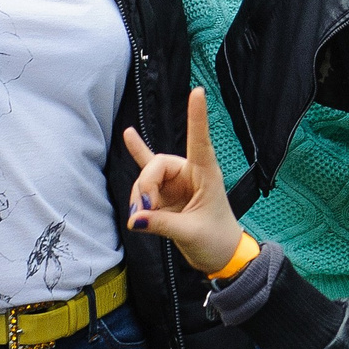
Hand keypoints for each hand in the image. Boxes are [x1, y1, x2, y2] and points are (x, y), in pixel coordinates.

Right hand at [126, 87, 246, 275]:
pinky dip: (138, 154)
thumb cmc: (215, 240)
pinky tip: (128, 135)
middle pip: (157, 165)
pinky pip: (148, 171)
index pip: (200, 140)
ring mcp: (177, 181)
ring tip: (142, 216)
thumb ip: (161, 223)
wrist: (220, 255)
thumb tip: (135, 218)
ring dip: (140, 195)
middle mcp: (191, 172)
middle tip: (145, 211)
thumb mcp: (190, 233)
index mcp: (206, 174)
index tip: (197, 92)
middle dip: (145, 187)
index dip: (197, 117)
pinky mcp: (166, 193)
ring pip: (147, 176)